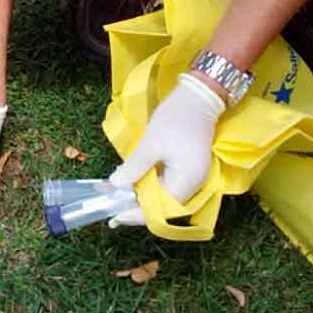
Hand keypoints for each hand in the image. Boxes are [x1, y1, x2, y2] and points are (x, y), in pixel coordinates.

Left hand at [106, 73, 224, 226]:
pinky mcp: (189, 169)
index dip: (135, 215)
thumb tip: (115, 186)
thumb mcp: (151, 143)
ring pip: (164, 197)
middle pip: (162, 208)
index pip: (159, 211)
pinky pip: (168, 185)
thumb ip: (134, 168)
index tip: (113, 215)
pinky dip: (150, 186)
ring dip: (142, 196)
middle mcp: (193, 185)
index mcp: (186, 182)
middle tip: (112, 204)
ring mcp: (192, 178)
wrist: (199, 96)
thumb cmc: (176, 118)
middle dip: (137, 207)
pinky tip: (134, 181)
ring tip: (119, 195)